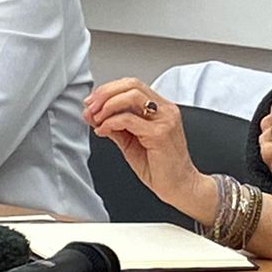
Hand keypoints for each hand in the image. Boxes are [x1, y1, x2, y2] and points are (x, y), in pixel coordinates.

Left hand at [82, 78, 206, 217]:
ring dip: (107, 105)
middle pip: (132, 85)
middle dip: (105, 93)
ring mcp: (165, 120)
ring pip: (131, 96)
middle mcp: (166, 110)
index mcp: (162, 108)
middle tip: (90, 107)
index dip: (109, 90)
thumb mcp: (132, 143)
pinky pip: (129, 119)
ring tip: (96, 118)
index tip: (92, 102)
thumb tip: (95, 116)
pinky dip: (111, 122)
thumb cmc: (161, 168)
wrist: (181, 187)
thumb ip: (116, 128)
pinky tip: (103, 130)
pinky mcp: (160, 134)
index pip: (133, 85)